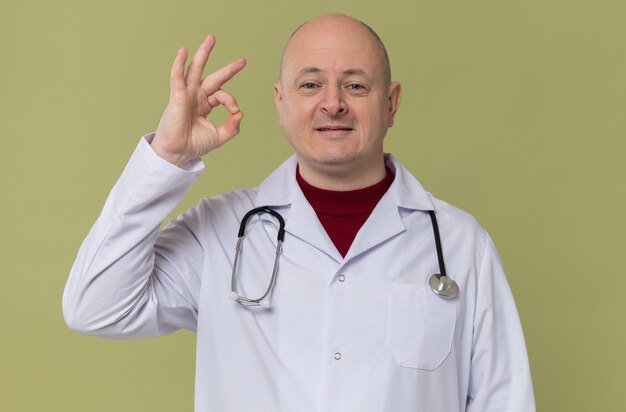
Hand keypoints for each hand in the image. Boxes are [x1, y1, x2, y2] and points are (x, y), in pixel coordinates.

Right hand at [151, 35, 245, 165]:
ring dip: (203, 54)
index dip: (231, 101)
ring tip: (211, 39)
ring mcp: (186, 94)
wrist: (179, 152)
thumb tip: (240, 114)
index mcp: (205, 105)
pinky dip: (179, 64)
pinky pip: (178, 77)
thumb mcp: (219, 136)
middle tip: (243, 60)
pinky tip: (183, 51)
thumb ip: (232, 127)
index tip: (235, 112)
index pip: (223, 95)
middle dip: (228, 69)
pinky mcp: (177, 96)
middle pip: (214, 77)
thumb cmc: (194, 144)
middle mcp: (196, 97)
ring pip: (196, 70)